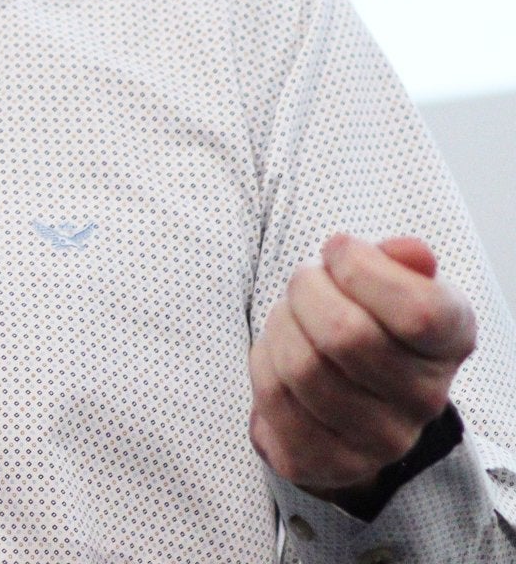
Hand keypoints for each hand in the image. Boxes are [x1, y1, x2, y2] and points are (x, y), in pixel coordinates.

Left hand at [248, 233, 476, 504]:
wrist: (346, 402)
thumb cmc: (365, 322)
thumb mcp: (389, 284)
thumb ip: (398, 261)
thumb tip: (409, 253)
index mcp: (450, 342)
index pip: (417, 312)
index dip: (359, 268)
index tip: (338, 253)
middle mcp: (426, 399)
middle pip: (345, 334)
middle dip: (305, 291)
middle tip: (303, 284)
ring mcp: (379, 440)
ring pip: (303, 367)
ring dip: (279, 326)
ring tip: (289, 319)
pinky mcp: (327, 462)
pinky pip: (274, 398)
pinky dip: (263, 362)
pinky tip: (277, 356)